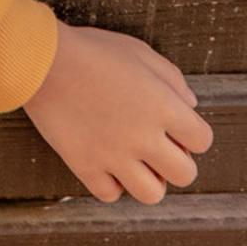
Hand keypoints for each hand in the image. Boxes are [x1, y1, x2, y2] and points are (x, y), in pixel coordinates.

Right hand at [22, 22, 211, 204]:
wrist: (43, 62)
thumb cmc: (92, 51)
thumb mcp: (140, 52)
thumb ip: (172, 79)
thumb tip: (190, 105)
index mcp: (163, 106)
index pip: (202, 140)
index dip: (193, 135)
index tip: (178, 128)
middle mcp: (144, 136)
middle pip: (185, 174)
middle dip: (177, 162)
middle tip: (159, 148)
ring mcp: (114, 155)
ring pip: (152, 194)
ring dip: (149, 180)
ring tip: (136, 163)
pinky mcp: (85, 166)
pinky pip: (110, 194)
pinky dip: (112, 184)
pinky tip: (106, 164)